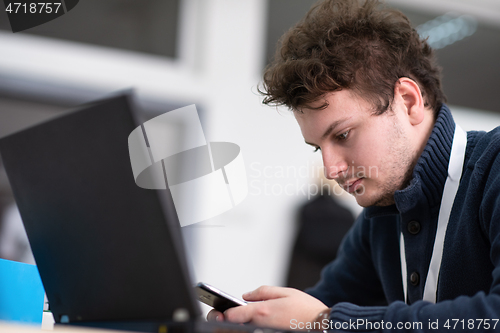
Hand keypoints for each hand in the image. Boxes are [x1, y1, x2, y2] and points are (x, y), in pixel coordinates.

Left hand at [208, 285, 328, 329]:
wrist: (323, 326)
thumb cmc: (307, 310)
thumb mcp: (286, 292)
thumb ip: (263, 292)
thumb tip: (246, 295)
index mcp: (262, 311)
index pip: (233, 314)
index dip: (224, 312)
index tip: (221, 309)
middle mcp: (261, 324)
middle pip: (235, 325)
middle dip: (227, 320)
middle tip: (222, 315)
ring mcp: (265, 332)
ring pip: (244, 329)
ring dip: (239, 324)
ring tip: (236, 317)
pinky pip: (255, 331)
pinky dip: (251, 326)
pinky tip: (253, 322)